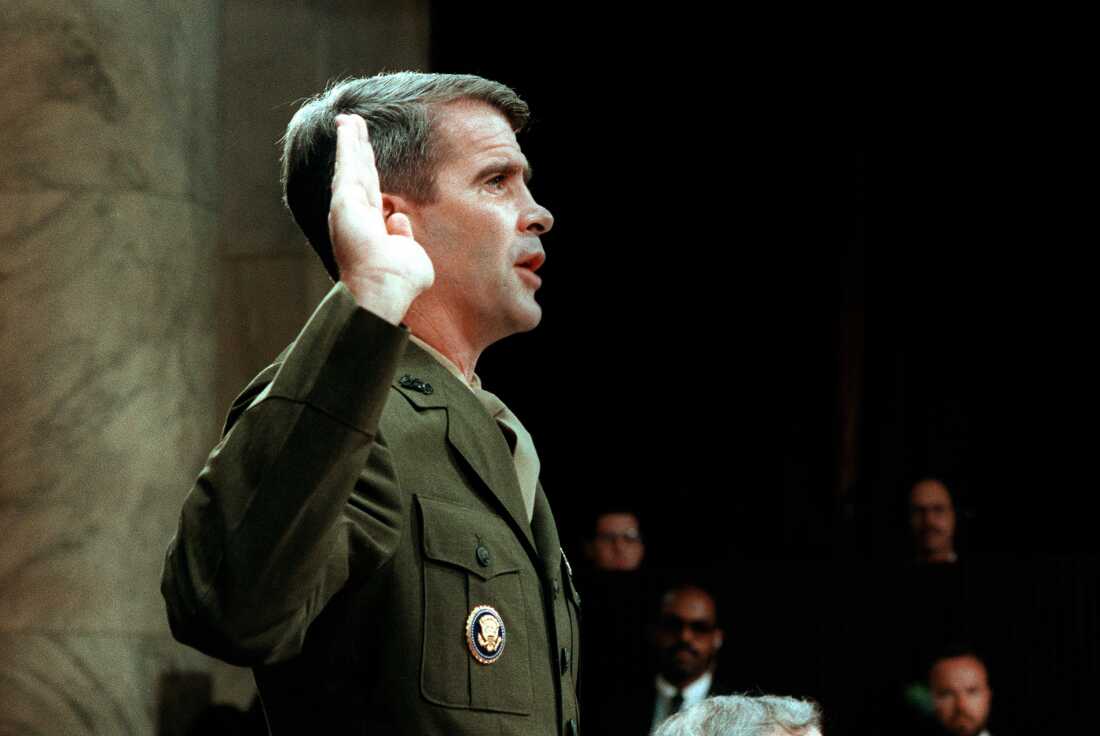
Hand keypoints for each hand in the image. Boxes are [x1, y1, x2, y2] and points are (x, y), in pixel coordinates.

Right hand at [328, 114, 434, 323]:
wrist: (385, 287)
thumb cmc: (399, 280)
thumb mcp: (410, 254)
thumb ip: (403, 237)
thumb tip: (398, 218)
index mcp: (370, 227)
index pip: (371, 191)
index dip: (369, 170)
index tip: (367, 152)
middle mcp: (356, 215)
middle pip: (358, 173)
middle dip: (356, 148)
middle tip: (353, 124)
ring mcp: (348, 207)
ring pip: (351, 164)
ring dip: (350, 140)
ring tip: (348, 119)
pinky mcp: (344, 199)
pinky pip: (347, 164)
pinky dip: (346, 144)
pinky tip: (347, 125)